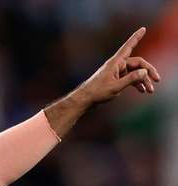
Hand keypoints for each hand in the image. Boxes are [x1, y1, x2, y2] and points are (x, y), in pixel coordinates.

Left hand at [44, 28, 160, 137]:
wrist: (85, 100)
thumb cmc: (97, 92)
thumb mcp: (115, 87)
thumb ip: (131, 79)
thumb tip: (144, 71)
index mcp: (115, 63)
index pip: (128, 47)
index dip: (136, 38)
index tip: (143, 29)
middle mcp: (117, 65)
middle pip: (138, 63)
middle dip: (148, 71)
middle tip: (157, 80)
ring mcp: (117, 72)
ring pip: (135, 72)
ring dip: (144, 80)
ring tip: (150, 91)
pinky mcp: (116, 79)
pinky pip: (130, 78)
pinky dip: (137, 83)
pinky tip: (142, 91)